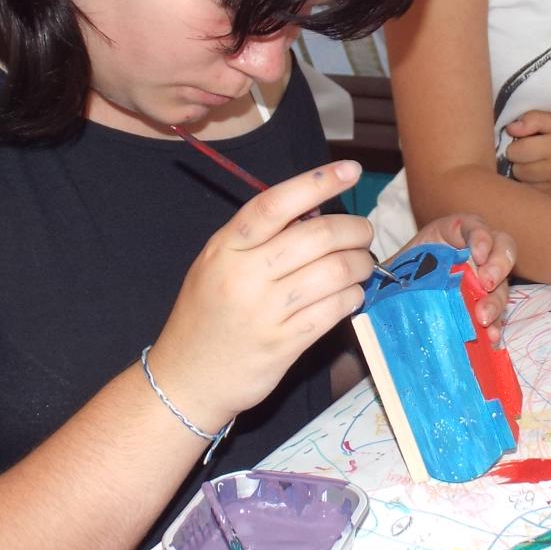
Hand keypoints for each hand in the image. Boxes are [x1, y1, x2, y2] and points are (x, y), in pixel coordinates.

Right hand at [150, 160, 375, 428]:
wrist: (187, 378)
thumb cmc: (208, 314)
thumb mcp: (218, 264)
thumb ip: (259, 238)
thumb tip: (316, 209)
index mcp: (226, 247)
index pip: (276, 203)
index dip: (318, 182)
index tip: (350, 171)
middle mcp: (244, 275)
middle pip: (317, 236)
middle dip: (353, 230)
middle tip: (363, 234)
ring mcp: (265, 312)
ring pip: (334, 273)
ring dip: (360, 264)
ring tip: (362, 265)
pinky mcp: (284, 344)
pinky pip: (334, 310)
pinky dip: (352, 297)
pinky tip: (351, 295)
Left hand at [397, 212, 517, 344]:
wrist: (400, 297)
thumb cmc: (400, 274)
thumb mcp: (396, 264)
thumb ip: (391, 268)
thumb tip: (373, 280)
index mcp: (454, 233)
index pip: (474, 227)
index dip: (480, 237)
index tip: (476, 255)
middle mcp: (476, 253)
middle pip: (502, 249)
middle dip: (498, 265)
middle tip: (487, 284)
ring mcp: (485, 279)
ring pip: (501, 284)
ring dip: (496, 301)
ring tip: (483, 318)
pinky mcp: (485, 304)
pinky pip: (498, 313)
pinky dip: (496, 324)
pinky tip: (491, 336)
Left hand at [503, 110, 550, 208]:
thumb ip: (537, 119)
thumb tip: (511, 128)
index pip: (517, 150)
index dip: (518, 146)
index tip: (528, 146)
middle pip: (518, 171)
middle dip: (522, 164)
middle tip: (537, 160)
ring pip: (525, 188)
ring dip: (529, 181)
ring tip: (544, 173)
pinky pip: (538, 201)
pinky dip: (539, 194)